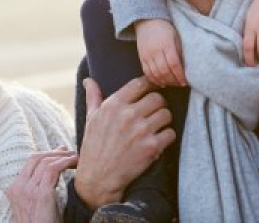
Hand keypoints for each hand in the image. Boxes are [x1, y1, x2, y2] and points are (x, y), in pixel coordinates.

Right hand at [5, 146, 77, 222]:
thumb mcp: (36, 204)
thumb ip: (40, 187)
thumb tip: (54, 167)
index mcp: (14, 189)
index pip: (30, 162)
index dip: (47, 153)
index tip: (60, 152)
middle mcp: (18, 187)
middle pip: (36, 158)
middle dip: (55, 152)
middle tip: (69, 152)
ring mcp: (28, 191)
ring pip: (46, 161)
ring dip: (64, 156)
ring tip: (76, 158)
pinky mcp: (41, 195)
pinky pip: (53, 169)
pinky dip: (66, 162)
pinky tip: (74, 163)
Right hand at [74, 77, 175, 208]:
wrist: (97, 178)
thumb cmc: (94, 147)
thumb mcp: (90, 119)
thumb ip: (93, 96)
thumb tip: (88, 80)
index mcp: (114, 104)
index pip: (141, 83)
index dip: (149, 85)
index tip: (150, 91)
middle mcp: (128, 115)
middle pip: (158, 98)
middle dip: (158, 105)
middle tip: (154, 113)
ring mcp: (141, 131)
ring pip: (166, 114)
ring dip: (164, 120)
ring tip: (157, 127)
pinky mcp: (151, 147)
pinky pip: (170, 133)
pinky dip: (167, 137)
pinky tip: (158, 141)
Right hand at [136, 18, 186, 86]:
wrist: (147, 21)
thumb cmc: (165, 28)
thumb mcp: (176, 36)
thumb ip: (179, 51)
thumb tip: (185, 67)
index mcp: (166, 44)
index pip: (174, 64)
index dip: (180, 75)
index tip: (185, 81)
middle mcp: (155, 51)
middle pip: (164, 71)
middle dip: (173, 80)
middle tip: (179, 84)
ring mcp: (147, 55)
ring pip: (155, 74)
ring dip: (165, 81)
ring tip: (172, 84)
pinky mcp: (141, 58)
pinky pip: (147, 72)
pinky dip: (154, 80)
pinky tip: (161, 82)